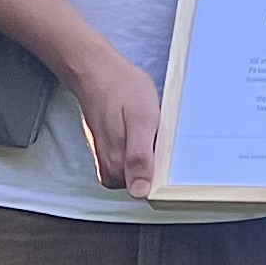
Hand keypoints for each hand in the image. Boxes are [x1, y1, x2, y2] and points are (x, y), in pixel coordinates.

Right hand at [65, 48, 162, 197]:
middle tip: (157, 131)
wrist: (96, 72)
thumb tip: (139, 192)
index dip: (167, 173)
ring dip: (151, 152)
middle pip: (148, 180)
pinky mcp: (108, 155)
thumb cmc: (122, 89)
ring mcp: (108, 164)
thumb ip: (140, 157)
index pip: (152, 190)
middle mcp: (111, 172)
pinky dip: (142, 147)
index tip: (169, 150)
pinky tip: (141, 129)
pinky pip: (132, 161)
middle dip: (159, 159)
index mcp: (119, 169)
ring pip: (141, 170)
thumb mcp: (141, 119)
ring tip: (147, 127)